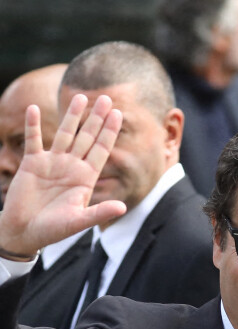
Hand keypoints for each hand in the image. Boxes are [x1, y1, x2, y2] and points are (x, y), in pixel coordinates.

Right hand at [0, 94, 124, 257]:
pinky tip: (35, 109)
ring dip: (72, 116)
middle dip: (97, 119)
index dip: (109, 132)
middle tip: (107, 98)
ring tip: (80, 96)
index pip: (101, 150)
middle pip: (87, 137)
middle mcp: (71, 167)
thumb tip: (123, 208)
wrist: (25, 232)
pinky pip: (33, 140)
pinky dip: (33, 125)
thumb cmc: (53, 230)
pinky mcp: (31, 164)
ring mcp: (52, 163)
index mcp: (85, 178)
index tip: (118, 114)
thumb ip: (100, 213)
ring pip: (65, 134)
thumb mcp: (78, 222)